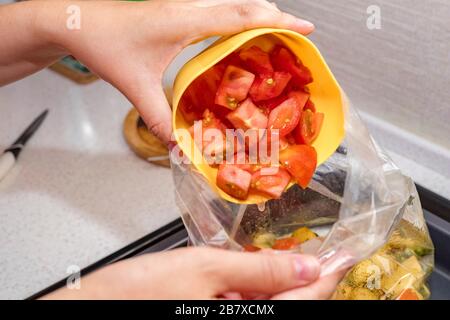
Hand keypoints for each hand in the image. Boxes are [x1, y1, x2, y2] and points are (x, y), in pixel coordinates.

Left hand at [39, 0, 313, 143]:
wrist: (75, 21)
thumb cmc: (104, 45)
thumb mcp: (136, 87)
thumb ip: (162, 119)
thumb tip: (182, 147)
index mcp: (185, 21)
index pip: (241, 16)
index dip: (277, 22)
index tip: (305, 28)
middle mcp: (189, 7)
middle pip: (244, 4)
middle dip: (275, 17)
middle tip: (297, 35)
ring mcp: (182, 5)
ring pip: (231, 4)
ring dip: (257, 16)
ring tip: (275, 34)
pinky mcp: (176, 10)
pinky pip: (216, 10)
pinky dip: (237, 19)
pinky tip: (238, 36)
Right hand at [42, 247, 345, 299]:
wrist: (93, 307)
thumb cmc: (136, 294)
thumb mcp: (201, 270)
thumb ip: (257, 269)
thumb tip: (306, 268)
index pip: (308, 299)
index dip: (331, 275)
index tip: (349, 254)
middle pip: (294, 304)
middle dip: (310, 278)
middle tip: (322, 249)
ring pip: (272, 304)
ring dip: (283, 282)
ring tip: (291, 255)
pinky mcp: (213, 315)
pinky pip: (249, 305)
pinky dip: (258, 288)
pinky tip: (255, 272)